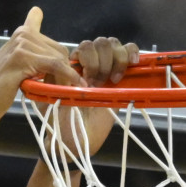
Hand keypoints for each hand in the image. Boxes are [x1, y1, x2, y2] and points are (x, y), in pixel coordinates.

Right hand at [0, 7, 78, 131]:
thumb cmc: (1, 86)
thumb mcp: (19, 64)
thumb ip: (34, 54)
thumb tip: (60, 58)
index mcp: (22, 33)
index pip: (46, 28)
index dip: (56, 45)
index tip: (63, 66)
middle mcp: (22, 34)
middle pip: (58, 49)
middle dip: (65, 69)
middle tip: (61, 88)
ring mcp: (21, 45)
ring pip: (58, 58)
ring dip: (66, 76)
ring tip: (59, 91)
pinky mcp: (23, 58)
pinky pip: (54, 65)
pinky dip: (67, 76)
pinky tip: (75, 85)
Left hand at [53, 37, 139, 156]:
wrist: (78, 143)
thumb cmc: (61, 125)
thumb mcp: (54, 102)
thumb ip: (58, 81)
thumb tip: (68, 64)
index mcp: (71, 68)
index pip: (83, 47)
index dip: (88, 60)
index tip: (87, 82)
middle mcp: (88, 65)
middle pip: (100, 43)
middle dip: (101, 62)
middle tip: (98, 84)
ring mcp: (106, 69)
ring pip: (114, 44)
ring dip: (116, 59)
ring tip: (113, 81)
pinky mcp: (122, 76)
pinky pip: (129, 51)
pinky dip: (131, 53)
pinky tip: (132, 65)